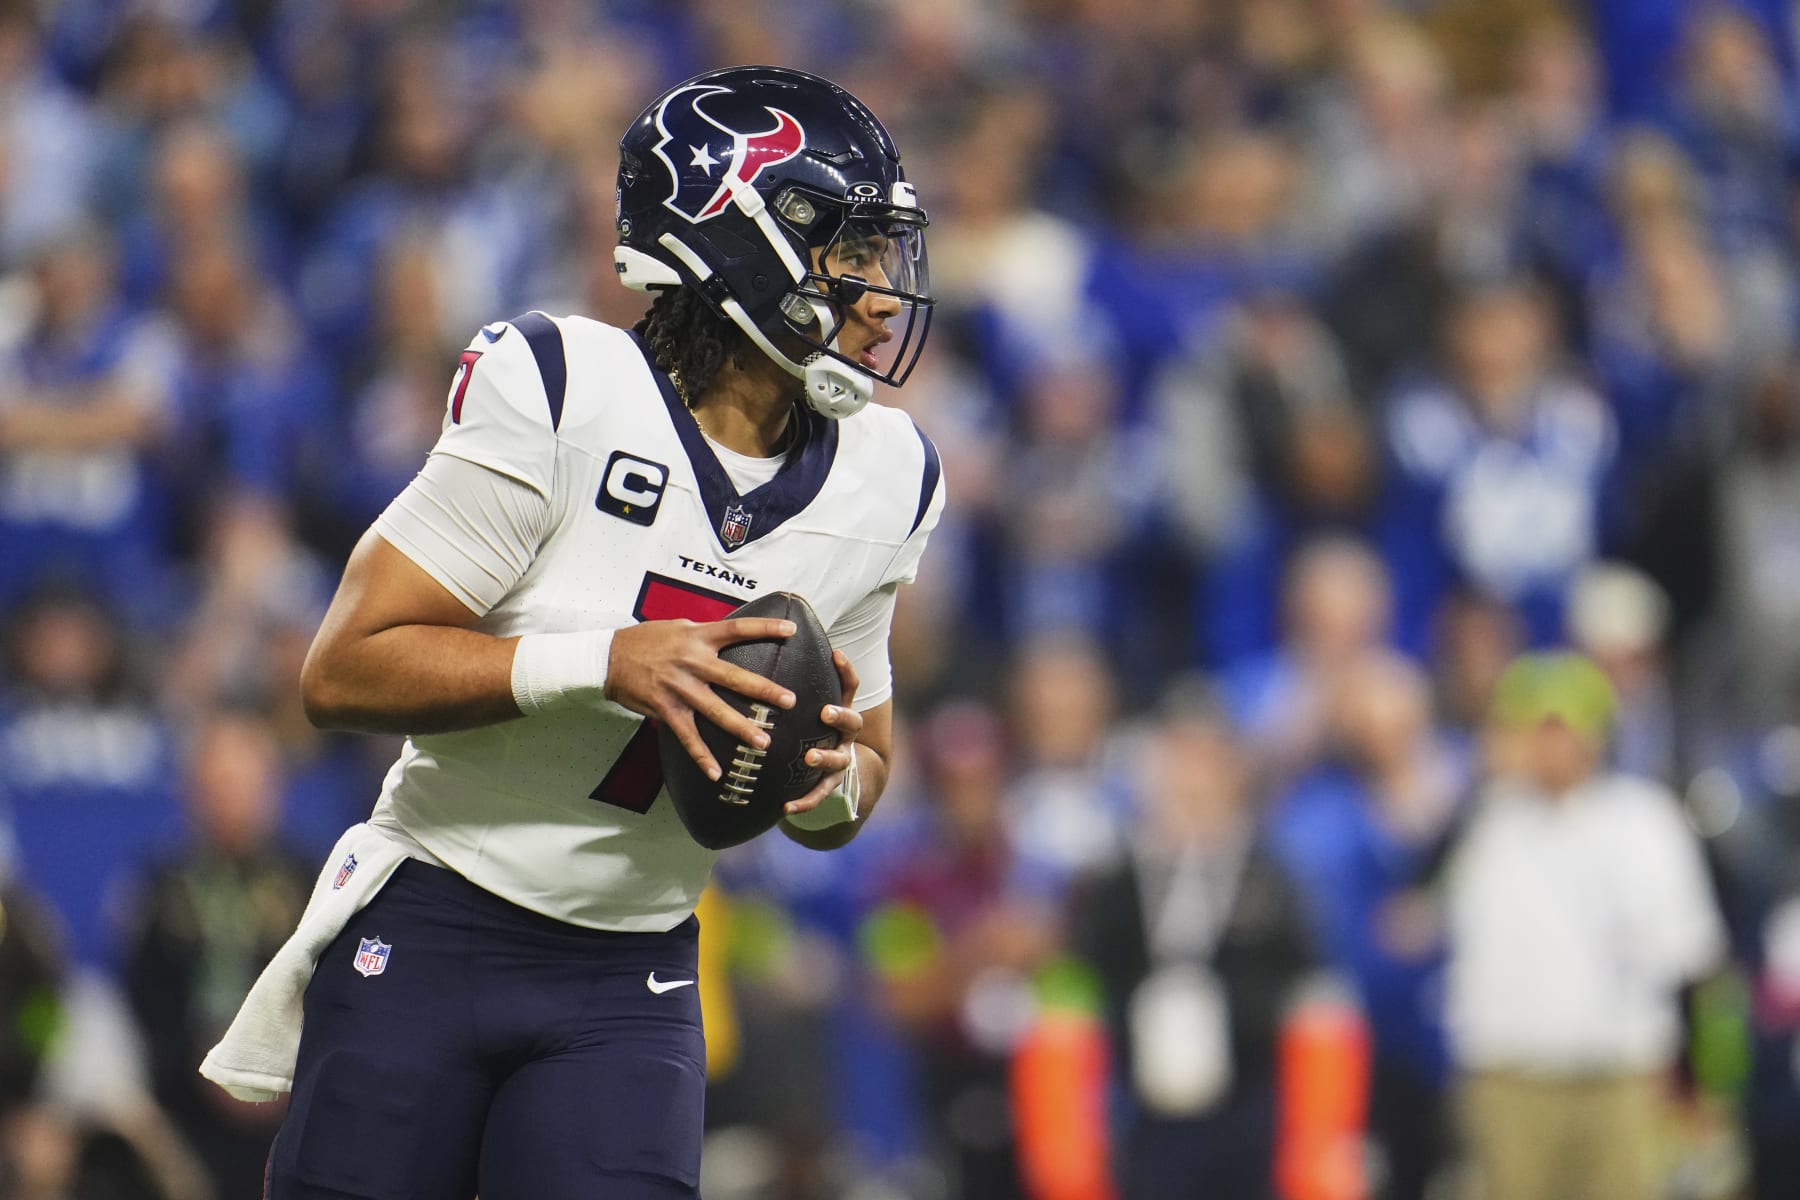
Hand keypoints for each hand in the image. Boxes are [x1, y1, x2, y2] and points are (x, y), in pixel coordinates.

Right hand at [606, 617, 795, 779]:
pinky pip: (687, 737)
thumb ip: (706, 634)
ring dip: (741, 728)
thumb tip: (734, 635)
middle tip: (789, 700)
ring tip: (764, 742)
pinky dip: (701, 757)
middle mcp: (692, 662)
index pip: (737, 629)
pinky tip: (716, 773)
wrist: (609, 657)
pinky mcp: (666, 709)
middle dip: (763, 690)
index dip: (765, 628)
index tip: (790, 629)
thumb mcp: (679, 627)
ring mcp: (679, 688)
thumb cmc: (647, 640)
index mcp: (698, 637)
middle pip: (734, 676)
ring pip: (715, 711)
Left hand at [783, 649, 861, 817]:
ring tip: (809, 758)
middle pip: (852, 722)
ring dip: (825, 757)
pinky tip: (785, 808)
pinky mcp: (829, 786)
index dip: (846, 670)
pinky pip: (818, 796)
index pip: (849, 686)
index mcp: (840, 711)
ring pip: (839, 760)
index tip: (836, 654)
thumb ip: (791, 685)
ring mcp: (840, 760)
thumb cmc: (809, 727)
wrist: (833, 770)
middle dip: (840, 716)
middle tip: (825, 712)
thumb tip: (761, 647)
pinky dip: (804, 802)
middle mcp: (845, 735)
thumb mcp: (807, 707)